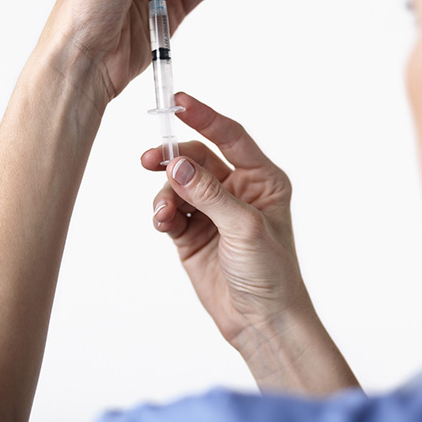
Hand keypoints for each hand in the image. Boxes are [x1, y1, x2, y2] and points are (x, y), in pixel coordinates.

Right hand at [142, 94, 358, 394]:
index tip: (179, 101)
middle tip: (151, 159)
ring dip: (166, 192)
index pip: (230, 137)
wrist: (260, 320)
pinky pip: (170, 209)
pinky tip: (164, 222)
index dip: (205, 117)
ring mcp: (212, 210)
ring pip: (179, 184)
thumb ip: (209, 193)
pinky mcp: (192, 232)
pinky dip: (163, 212)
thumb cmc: (270, 272)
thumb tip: (177, 165)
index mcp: (261, 179)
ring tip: (165, 212)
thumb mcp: (245, 227)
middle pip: (197, 158)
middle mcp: (236, 190)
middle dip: (174, 158)